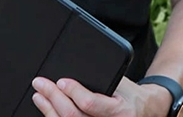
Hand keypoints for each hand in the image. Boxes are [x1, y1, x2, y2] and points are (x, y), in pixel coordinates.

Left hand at [32, 76, 172, 116]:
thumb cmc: (130, 97)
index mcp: (119, 111)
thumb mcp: (121, 84)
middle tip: (41, 83)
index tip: (61, 81)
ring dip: (48, 109)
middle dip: (53, 98)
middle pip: (72, 116)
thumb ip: (100, 81)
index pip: (90, 104)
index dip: (73, 92)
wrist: (143, 112)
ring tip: (40, 95)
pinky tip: (48, 109)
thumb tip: (72, 70)